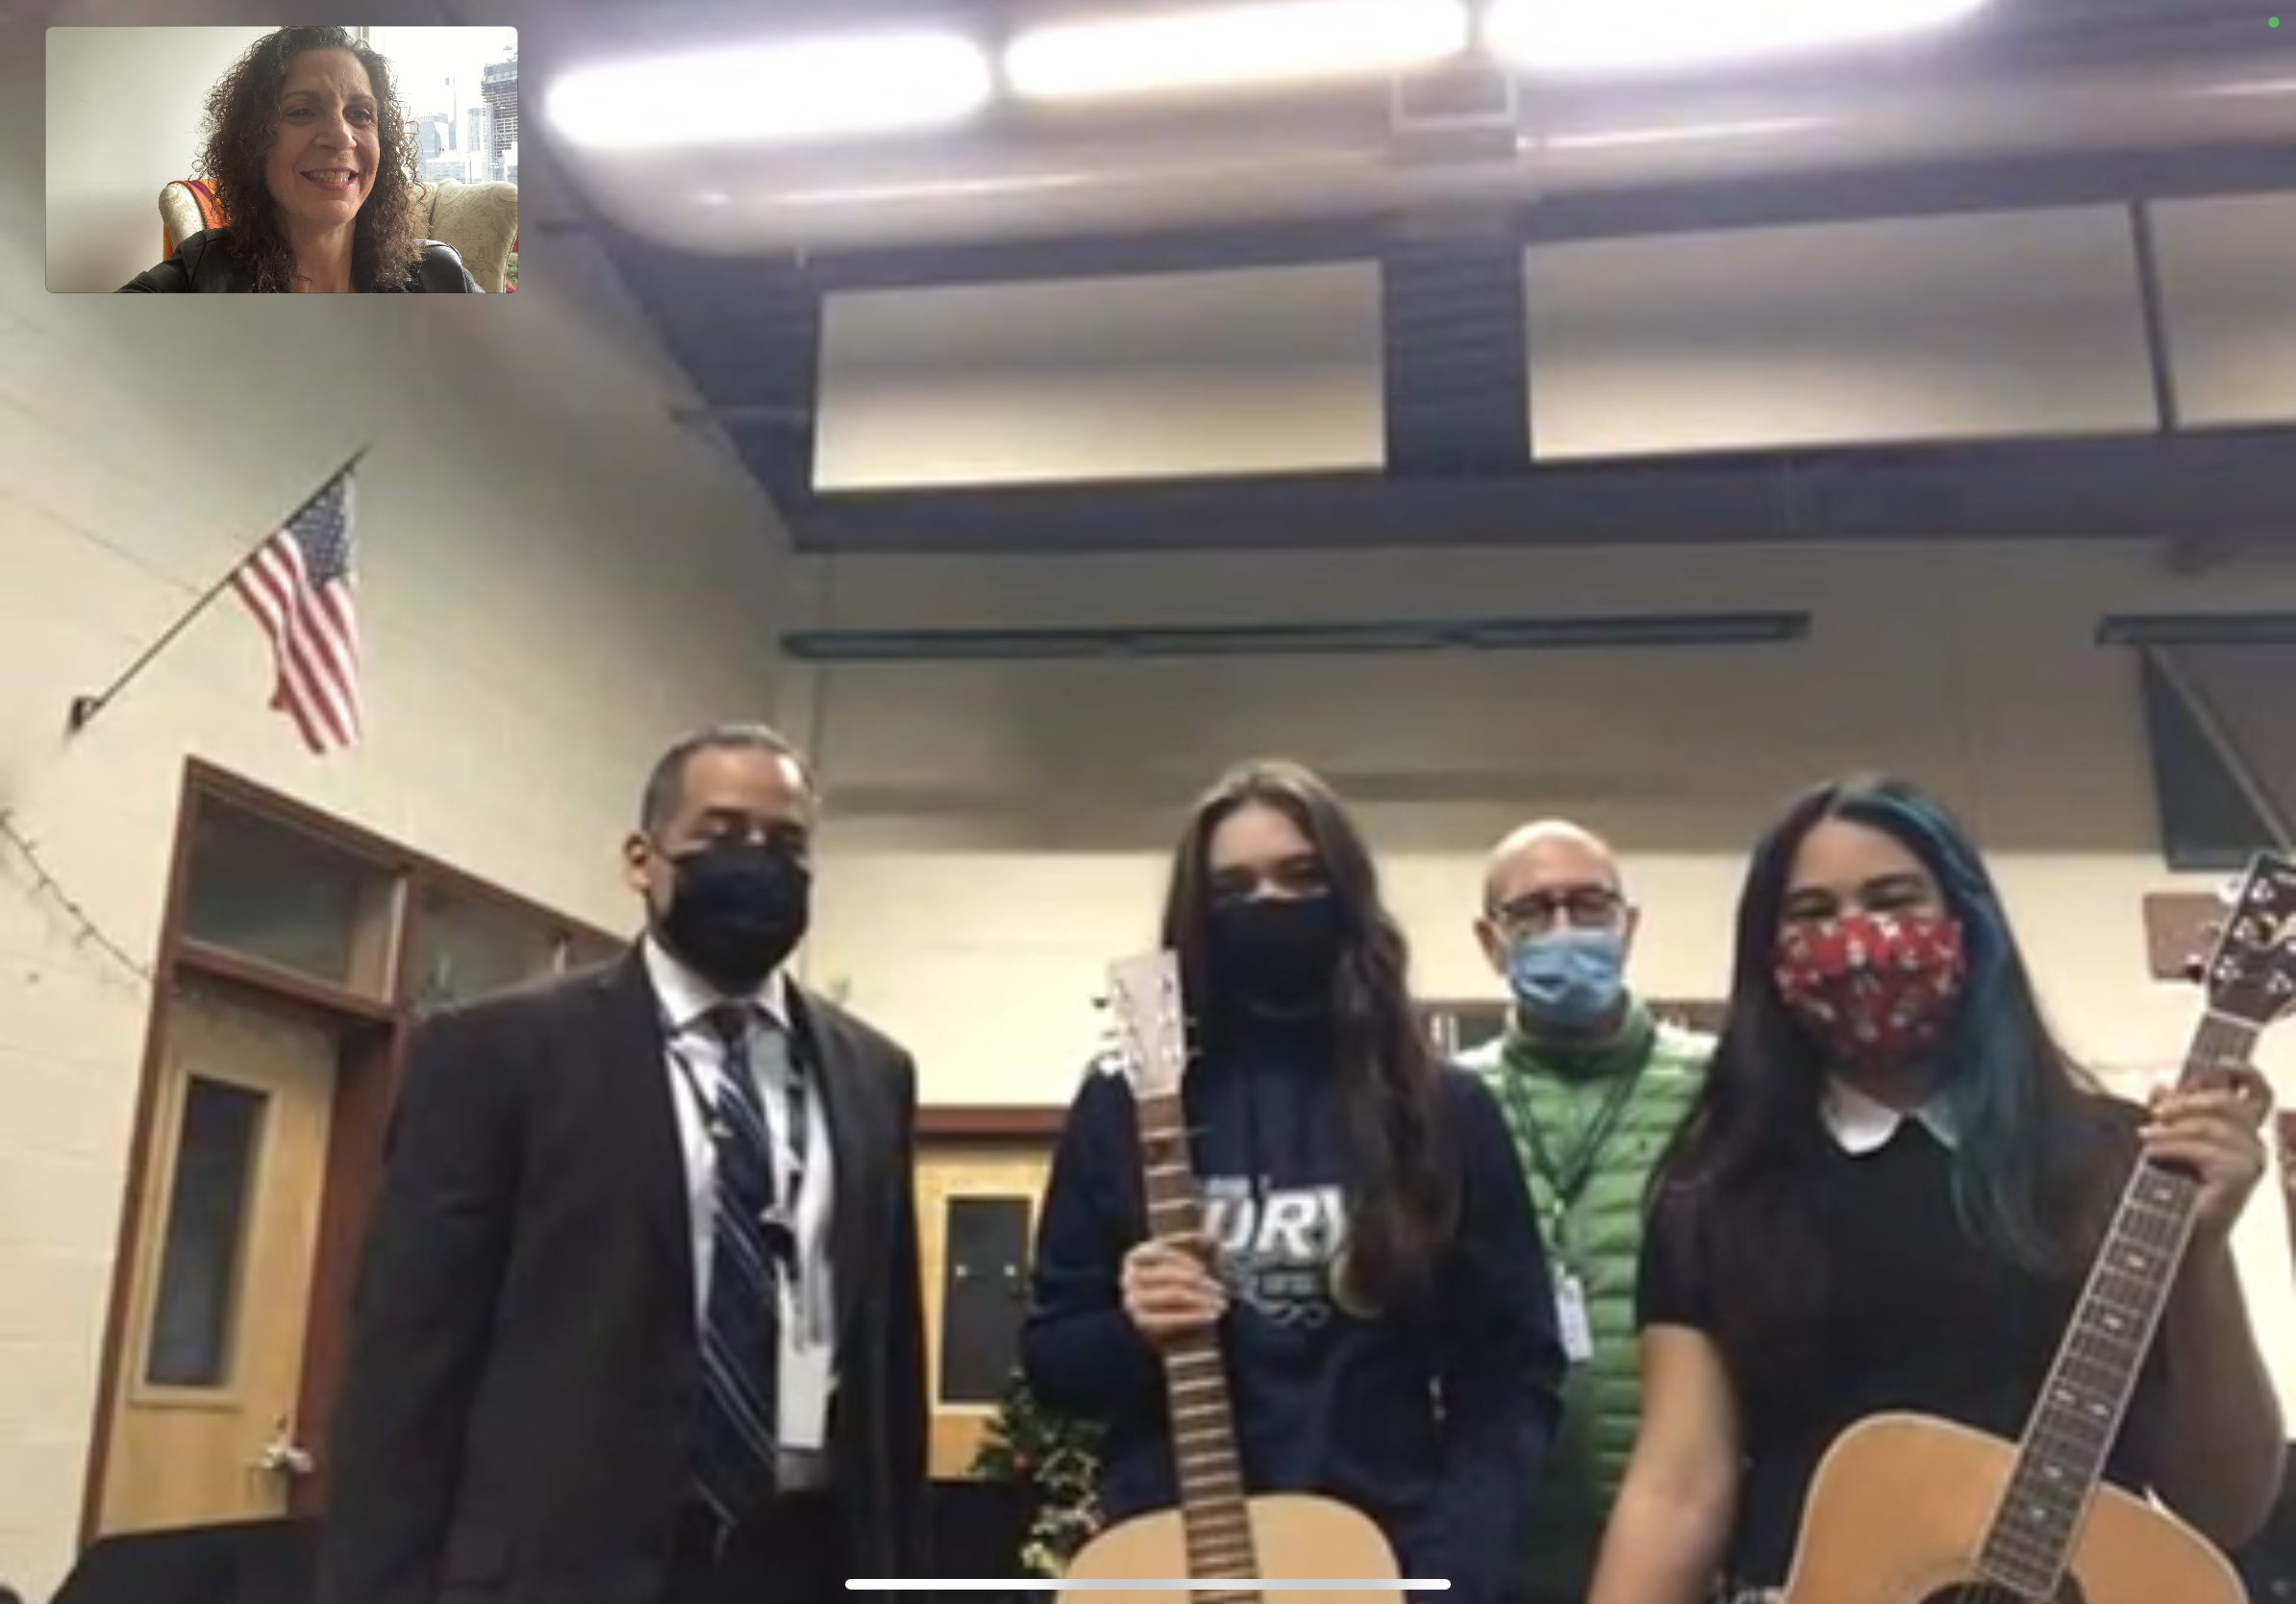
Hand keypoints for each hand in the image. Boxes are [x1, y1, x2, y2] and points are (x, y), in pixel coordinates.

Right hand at [1121, 1233, 1225, 1345]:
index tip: (1202, 1269)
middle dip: (1199, 1281)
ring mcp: (1133, 1300)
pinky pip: (1170, 1319)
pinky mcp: (1142, 1322)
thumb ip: (1193, 1245)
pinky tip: (1211, 1316)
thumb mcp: (1181, 1261)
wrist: (1161, 1321)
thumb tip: (1208, 1237)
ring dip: (1201, 1298)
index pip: (1159, 1252)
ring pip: (1173, 1295)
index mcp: (1135, 1257)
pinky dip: (1194, 1316)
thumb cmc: (1174, 1284)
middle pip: (1169, 1275)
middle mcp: (1130, 1278)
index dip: (1182, 1259)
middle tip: (1219, 1289)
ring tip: (1219, 1303)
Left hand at [2142, 1070, 2274, 1250]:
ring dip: (2171, 1130)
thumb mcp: (2168, 1139)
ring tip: (2145, 1138)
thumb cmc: (2174, 1186)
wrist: (2177, 1230)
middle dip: (2187, 1102)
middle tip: (2156, 1112)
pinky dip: (2172, 1148)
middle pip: (2228, 1102)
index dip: (2246, 1071)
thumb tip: (2160, 1083)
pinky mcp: (2242, 1177)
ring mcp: (2252, 1160)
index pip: (2257, 1092)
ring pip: (2211, 1126)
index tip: (2221, 1060)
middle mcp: (2253, 1142)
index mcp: (2241, 1129)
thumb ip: (2169, 1112)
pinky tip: (2151, 1154)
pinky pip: (2204, 1149)